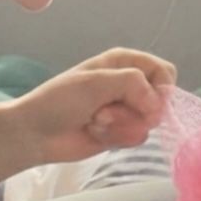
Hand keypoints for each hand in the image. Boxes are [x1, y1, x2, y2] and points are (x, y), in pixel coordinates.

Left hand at [14, 47, 175, 162]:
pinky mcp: (121, 132)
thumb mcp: (96, 82)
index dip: (162, 89)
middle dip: (134, 111)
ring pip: (147, 123)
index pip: (164, 72)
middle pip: (159, 101)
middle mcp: (129, 84)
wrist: (36, 133)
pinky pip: (136, 138)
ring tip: (95, 120)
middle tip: (106, 110)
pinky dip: (115, 138)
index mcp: (125, 62)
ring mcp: (126, 110)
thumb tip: (157, 107)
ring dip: (120, 126)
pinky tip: (94, 132)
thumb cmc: (61, 100)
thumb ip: (132, 84)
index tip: (148, 102)